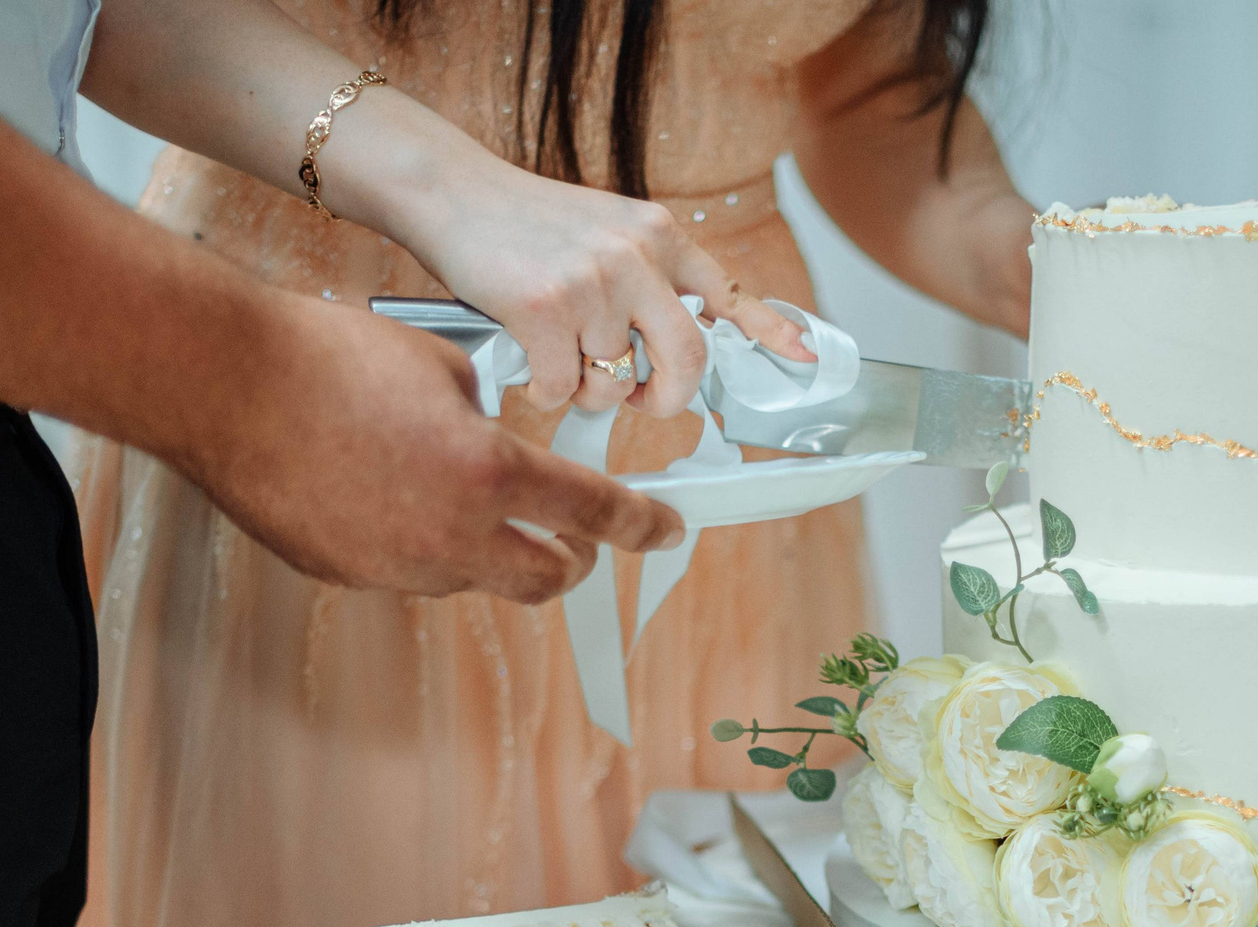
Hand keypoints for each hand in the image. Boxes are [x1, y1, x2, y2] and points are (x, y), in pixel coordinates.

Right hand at [173, 297, 682, 603]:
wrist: (220, 380)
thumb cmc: (323, 355)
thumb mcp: (439, 365)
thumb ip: (485, 417)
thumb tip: (492, 440)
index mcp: (489, 474)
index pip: (594, 514)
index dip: (642, 525)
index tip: (667, 530)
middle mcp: (452, 536)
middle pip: (547, 577)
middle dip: (572, 559)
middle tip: (576, 538)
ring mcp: (398, 567)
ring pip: (473, 575)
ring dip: (487, 547)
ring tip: (454, 493)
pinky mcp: (349, 575)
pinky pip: (408, 570)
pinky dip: (419, 543)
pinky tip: (387, 496)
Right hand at [401, 156, 812, 418]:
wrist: (451, 192)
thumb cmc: (525, 224)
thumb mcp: (607, 232)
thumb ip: (648, 276)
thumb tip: (685, 339)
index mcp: (658, 236)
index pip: (728, 292)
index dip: (771, 331)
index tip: (806, 358)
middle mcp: (636, 258)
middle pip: (688, 360)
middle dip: (668, 399)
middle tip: (644, 402)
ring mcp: (593, 284)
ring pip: (614, 383)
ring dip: (586, 390)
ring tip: (558, 355)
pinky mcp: (546, 310)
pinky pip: (563, 390)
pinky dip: (543, 392)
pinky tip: (527, 361)